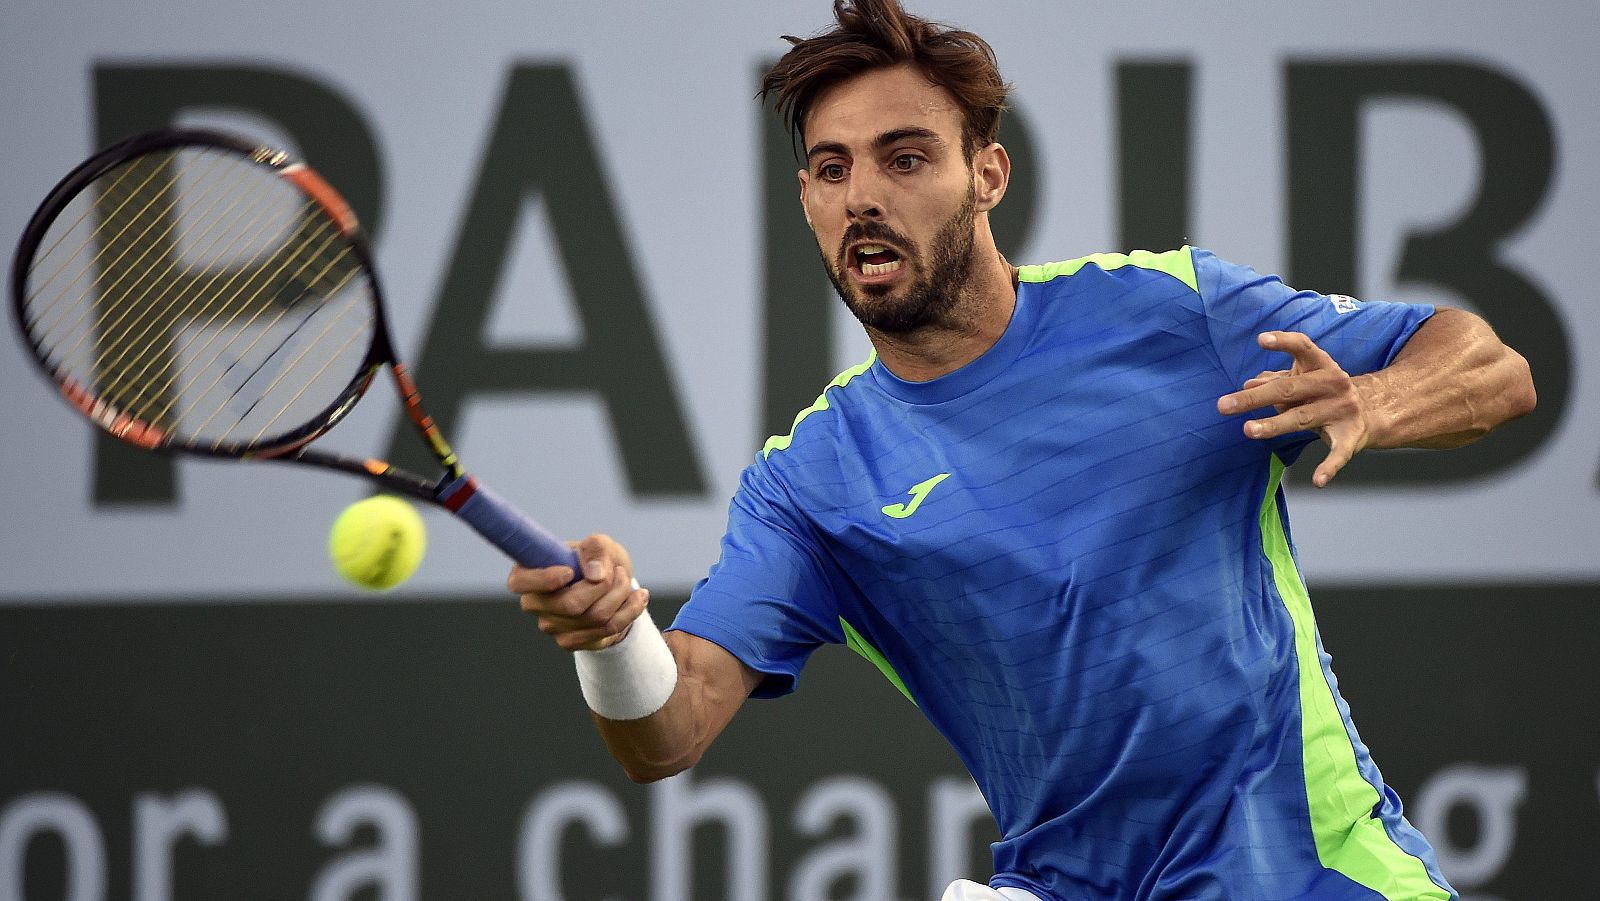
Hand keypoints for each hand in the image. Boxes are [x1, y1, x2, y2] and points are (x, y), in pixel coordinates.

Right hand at [508, 534, 648, 650]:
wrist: (610, 585)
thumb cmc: (596, 560)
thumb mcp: (599, 544)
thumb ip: (596, 549)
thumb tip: (596, 575)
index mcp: (528, 574)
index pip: (520, 582)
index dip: (544, 579)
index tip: (569, 571)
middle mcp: (535, 604)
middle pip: (571, 604)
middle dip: (605, 585)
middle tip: (618, 571)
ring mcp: (551, 627)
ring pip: (595, 618)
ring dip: (621, 596)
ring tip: (627, 581)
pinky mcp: (572, 642)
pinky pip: (608, 631)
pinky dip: (629, 611)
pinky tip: (637, 598)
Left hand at [1216, 331, 1373, 487]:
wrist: (1373, 411)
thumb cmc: (1324, 392)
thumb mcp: (1304, 380)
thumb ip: (1276, 381)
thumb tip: (1247, 384)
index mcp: (1321, 365)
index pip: (1303, 348)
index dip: (1284, 343)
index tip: (1261, 339)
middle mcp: (1333, 384)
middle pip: (1289, 390)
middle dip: (1255, 398)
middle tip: (1224, 405)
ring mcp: (1342, 411)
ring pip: (1302, 418)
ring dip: (1274, 425)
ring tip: (1248, 430)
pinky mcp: (1351, 436)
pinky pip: (1338, 454)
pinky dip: (1329, 468)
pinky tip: (1317, 480)